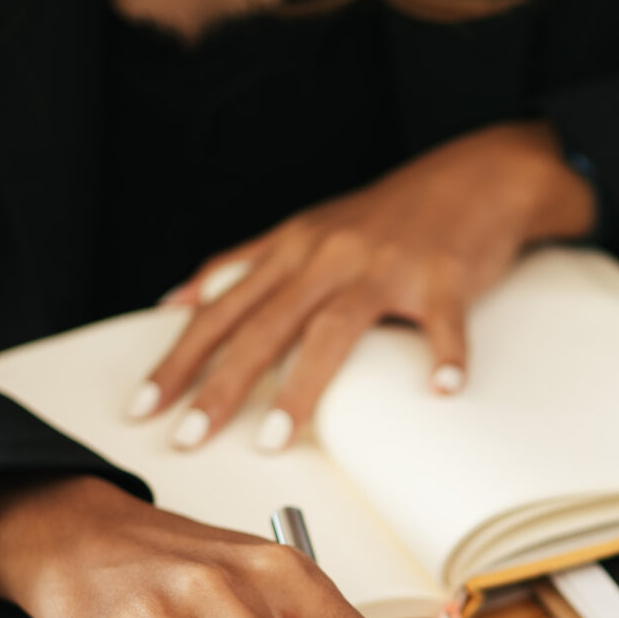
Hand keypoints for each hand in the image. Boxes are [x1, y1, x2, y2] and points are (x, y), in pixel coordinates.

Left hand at [128, 119, 594, 452]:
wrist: (475, 176)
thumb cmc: (385, 214)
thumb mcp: (305, 229)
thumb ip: (241, 264)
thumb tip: (177, 300)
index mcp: (291, 249)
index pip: (219, 310)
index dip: (177, 359)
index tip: (142, 407)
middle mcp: (329, 256)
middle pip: (263, 326)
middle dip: (219, 385)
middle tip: (188, 437)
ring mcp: (385, 267)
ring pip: (333, 330)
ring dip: (300, 387)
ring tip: (273, 441)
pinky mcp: (444, 277)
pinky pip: (442, 324)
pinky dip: (444, 357)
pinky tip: (441, 389)